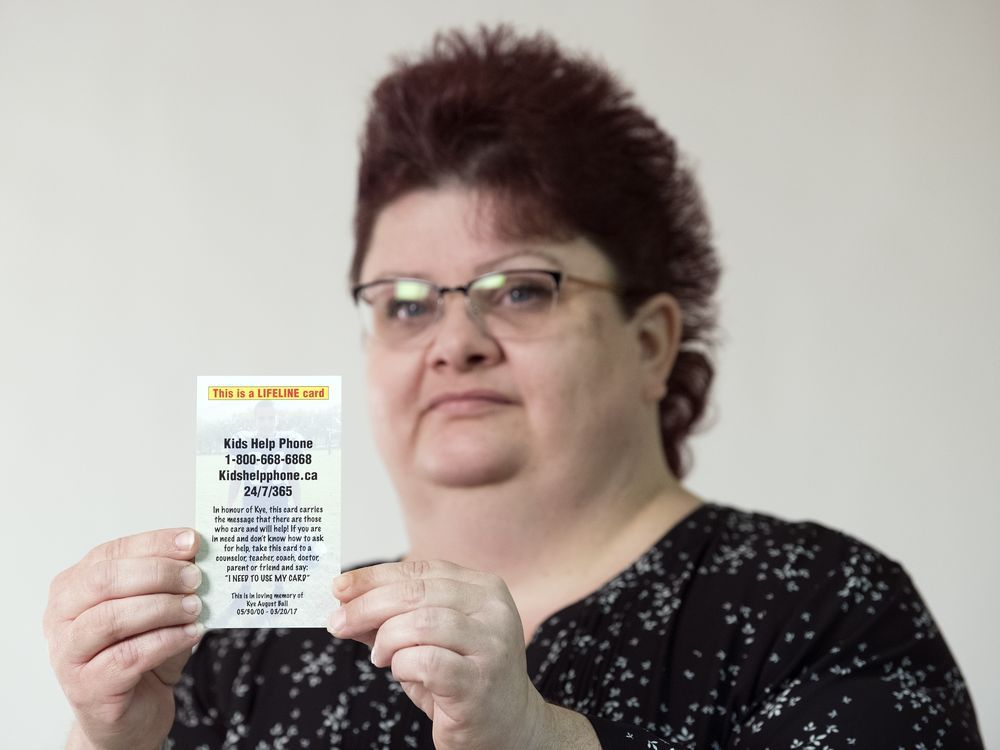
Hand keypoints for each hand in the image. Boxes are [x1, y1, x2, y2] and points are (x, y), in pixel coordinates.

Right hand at [43, 528, 205, 749]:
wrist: (132, 713)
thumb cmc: (142, 653)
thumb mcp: (156, 608)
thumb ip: (169, 581)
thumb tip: (197, 551)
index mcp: (73, 586)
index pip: (112, 553)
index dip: (154, 544)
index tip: (191, 541)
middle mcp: (61, 617)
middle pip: (105, 581)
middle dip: (158, 574)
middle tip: (195, 578)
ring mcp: (68, 654)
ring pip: (113, 619)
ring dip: (163, 608)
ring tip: (196, 607)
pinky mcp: (87, 687)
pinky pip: (129, 656)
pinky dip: (167, 640)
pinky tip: (191, 633)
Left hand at [328, 560, 549, 749]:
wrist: (507, 727)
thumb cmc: (463, 678)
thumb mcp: (429, 639)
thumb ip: (394, 617)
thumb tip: (345, 602)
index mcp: (484, 588)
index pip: (421, 570)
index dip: (375, 576)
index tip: (339, 587)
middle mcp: (493, 610)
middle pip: (417, 592)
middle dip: (367, 606)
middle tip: (337, 622)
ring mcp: (491, 645)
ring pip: (420, 623)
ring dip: (386, 640)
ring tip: (380, 657)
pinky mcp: (479, 682)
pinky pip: (426, 662)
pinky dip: (402, 665)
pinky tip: (402, 672)